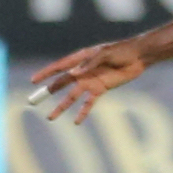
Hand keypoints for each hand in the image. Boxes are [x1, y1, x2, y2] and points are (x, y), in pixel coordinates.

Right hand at [28, 40, 148, 123]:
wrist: (138, 57)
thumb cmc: (121, 51)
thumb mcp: (105, 54)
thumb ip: (89, 64)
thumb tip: (73, 74)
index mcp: (80, 59)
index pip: (59, 67)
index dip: (46, 73)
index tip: (34, 81)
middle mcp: (82, 71)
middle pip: (61, 83)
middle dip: (48, 91)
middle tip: (34, 100)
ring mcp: (90, 81)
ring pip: (72, 96)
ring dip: (61, 106)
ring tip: (50, 117)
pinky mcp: (100, 89)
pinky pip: (89, 103)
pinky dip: (83, 112)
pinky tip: (76, 121)